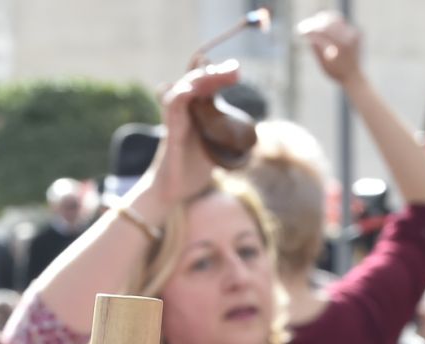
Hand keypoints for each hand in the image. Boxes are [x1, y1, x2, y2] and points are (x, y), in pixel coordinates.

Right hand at [144, 62, 241, 212]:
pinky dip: (180, 96)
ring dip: (200, 79)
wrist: (172, 191)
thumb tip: (254, 135)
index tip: (236, 71)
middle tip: (236, 70)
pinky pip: (172, 110)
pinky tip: (190, 89)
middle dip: (214, 73)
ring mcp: (175, 120)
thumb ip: (227, 136)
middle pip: (195, 81)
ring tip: (217, 72)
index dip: (218, 74)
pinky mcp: (170, 134)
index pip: (205, 85)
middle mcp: (183, 112)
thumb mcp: (216, 148)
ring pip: (183, 89)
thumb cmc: (193, 170)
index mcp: (195, 113)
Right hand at [299, 11, 364, 85]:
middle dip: (317, 23)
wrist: (354, 76)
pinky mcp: (356, 33)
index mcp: (342, 45)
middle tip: (306, 26)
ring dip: (324, 21)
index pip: (324, 31)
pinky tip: (323, 24)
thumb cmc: (337, 73)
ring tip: (313, 23)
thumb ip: (317, 50)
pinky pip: (342, 24)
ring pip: (336, 20)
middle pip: (330, 23)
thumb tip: (309, 37)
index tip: (303, 30)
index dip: (312, 29)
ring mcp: (354, 34)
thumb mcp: (324, 64)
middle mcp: (350, 37)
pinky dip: (331, 23)